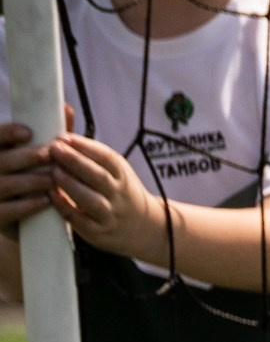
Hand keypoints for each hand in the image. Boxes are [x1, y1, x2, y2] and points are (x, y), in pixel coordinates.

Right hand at [0, 123, 51, 235]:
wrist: (21, 222)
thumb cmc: (30, 180)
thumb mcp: (38, 157)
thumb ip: (49, 136)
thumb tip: (68, 108)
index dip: (6, 133)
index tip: (28, 132)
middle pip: (1, 160)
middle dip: (27, 157)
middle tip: (50, 155)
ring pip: (5, 184)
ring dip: (31, 181)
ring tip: (53, 179)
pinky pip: (8, 211)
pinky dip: (27, 205)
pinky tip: (46, 201)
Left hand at [44, 132, 167, 260]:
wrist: (145, 229)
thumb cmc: (119, 191)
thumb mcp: (112, 167)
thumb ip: (85, 143)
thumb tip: (64, 108)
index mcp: (122, 175)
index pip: (106, 158)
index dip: (84, 146)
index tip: (64, 137)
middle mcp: (119, 195)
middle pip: (98, 177)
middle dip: (75, 162)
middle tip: (53, 149)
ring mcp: (110, 215)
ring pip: (91, 200)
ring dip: (70, 184)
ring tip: (53, 171)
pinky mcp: (99, 233)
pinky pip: (81, 221)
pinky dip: (66, 207)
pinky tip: (51, 195)